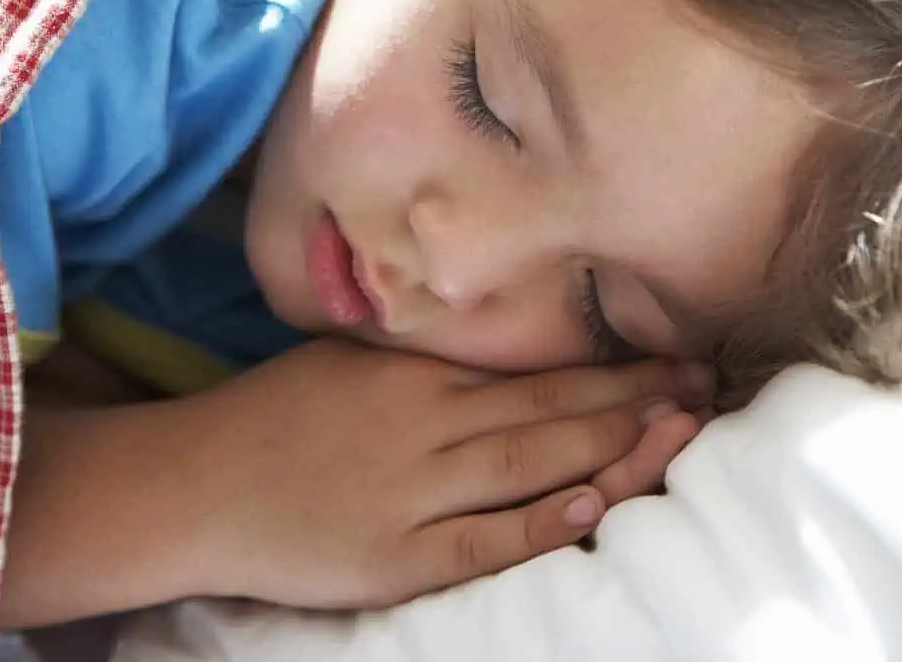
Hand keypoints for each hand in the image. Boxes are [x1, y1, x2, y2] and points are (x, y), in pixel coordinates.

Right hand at [0, 339, 709, 626]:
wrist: (195, 485)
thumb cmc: (273, 416)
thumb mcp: (348, 360)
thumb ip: (420, 355)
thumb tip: (495, 342)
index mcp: (417, 375)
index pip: (534, 368)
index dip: (612, 367)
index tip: (675, 359)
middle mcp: (426, 425)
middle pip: (550, 412)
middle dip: (635, 401)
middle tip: (706, 389)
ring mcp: (413, 493)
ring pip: (530, 468)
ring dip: (610, 451)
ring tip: (680, 436)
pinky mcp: (395, 558)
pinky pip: (478, 541)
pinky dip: (535, 525)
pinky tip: (587, 508)